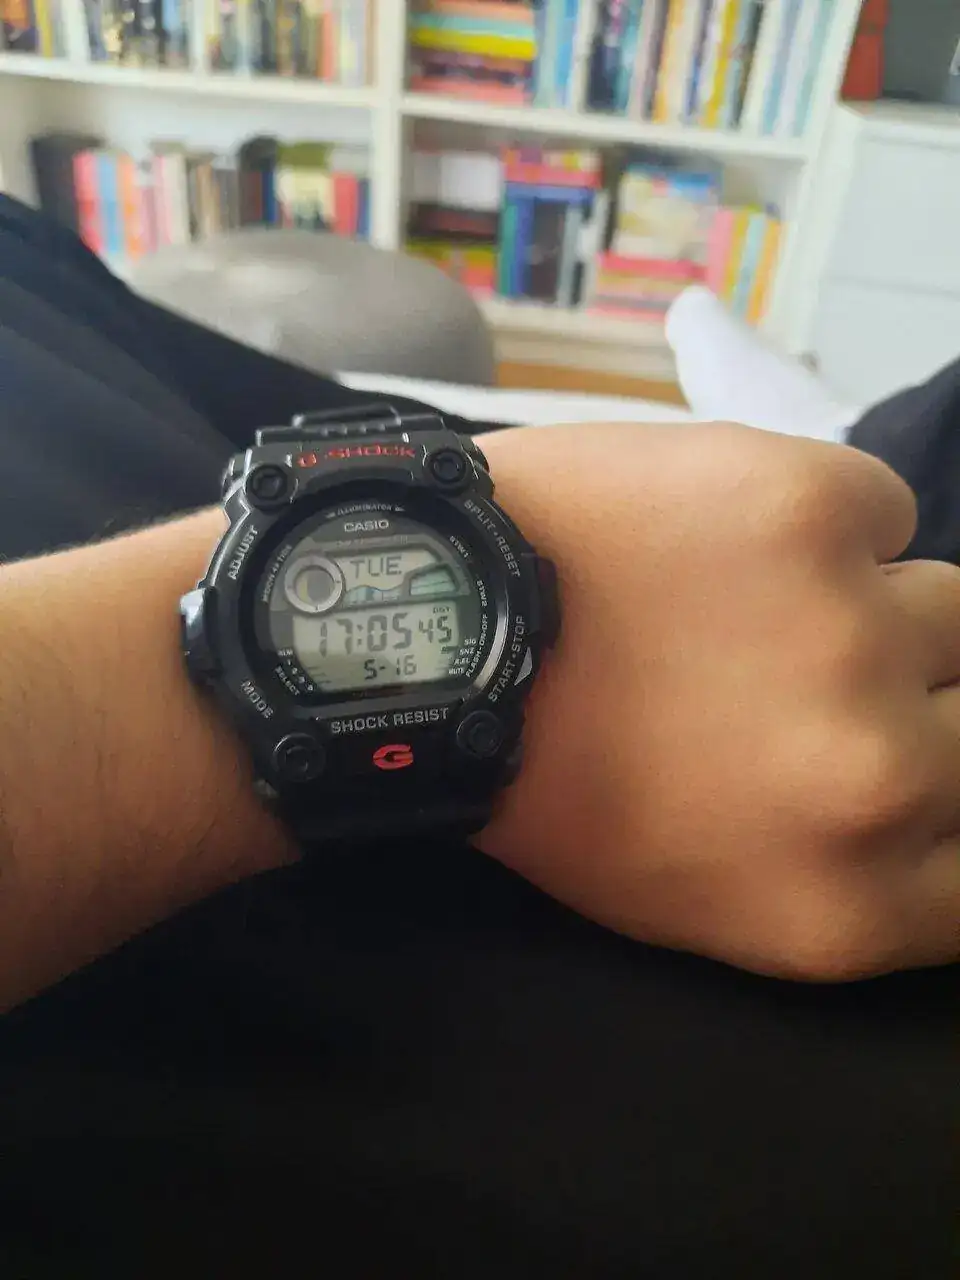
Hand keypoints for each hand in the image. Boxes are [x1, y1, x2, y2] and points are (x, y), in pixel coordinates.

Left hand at [480, 423, 959, 980]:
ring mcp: (857, 635)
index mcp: (843, 905)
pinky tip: (726, 537)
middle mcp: (878, 782)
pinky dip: (825, 521)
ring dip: (872, 607)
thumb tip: (938, 809)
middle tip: (797, 676)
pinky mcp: (818, 508)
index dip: (946, 804)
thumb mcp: (700, 893)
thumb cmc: (557, 775)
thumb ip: (840, 871)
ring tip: (753, 603)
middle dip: (904, 701)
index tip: (904, 761)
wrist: (447, 636)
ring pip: (954, 612)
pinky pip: (884, 510)